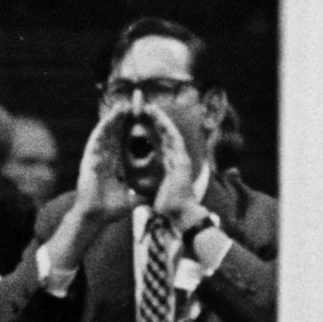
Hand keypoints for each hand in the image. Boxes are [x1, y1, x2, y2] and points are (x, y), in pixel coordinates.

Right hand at [70, 108, 137, 226]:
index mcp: (115, 166)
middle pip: (115, 135)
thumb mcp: (131, 199)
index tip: (140, 119)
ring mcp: (96, 158)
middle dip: (123, 119)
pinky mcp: (89, 160)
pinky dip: (102, 129)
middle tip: (132, 104)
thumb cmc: (110, 210)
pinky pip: (96, 141)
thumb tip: (151, 196)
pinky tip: (109, 118)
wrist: (96, 217)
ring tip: (122, 105)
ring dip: (113, 119)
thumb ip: (140, 195)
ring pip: (106, 134)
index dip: (131, 131)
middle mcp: (105, 159)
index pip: (124, 143)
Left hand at [144, 105, 201, 223]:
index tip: (140, 120)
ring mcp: (181, 158)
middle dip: (154, 120)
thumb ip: (151, 185)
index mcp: (170, 165)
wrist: (181, 215)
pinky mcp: (182, 159)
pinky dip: (165, 126)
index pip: (159, 143)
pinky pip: (173, 138)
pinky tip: (157, 116)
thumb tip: (140, 189)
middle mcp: (177, 158)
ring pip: (169, 132)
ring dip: (159, 118)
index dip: (151, 131)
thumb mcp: (156, 191)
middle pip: (164, 134)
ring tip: (148, 106)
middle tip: (143, 106)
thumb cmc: (170, 206)